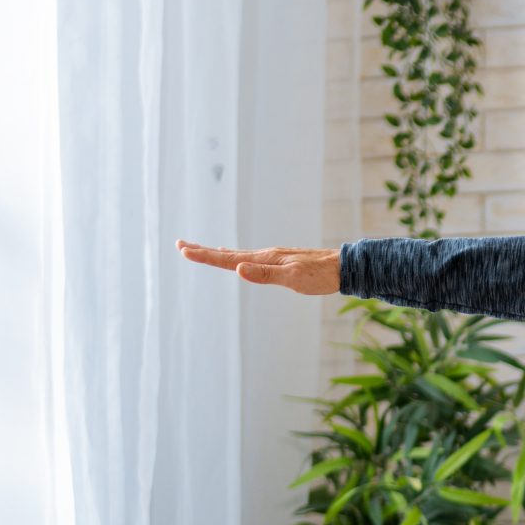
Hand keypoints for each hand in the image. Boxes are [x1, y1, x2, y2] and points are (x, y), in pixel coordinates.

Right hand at [176, 239, 340, 295]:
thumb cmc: (321, 276)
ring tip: (201, 250)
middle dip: (204, 251)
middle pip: (228, 254)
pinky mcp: (281, 262)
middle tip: (180, 245)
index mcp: (265, 259)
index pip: (228, 259)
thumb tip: (238, 269)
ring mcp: (273, 258)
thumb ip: (265, 275)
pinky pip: (251, 258)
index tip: (183, 250)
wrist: (345, 268)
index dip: (205, 256)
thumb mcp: (293, 278)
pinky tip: (238, 260)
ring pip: (238, 255)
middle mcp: (266, 256)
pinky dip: (236, 257)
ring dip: (217, 253)